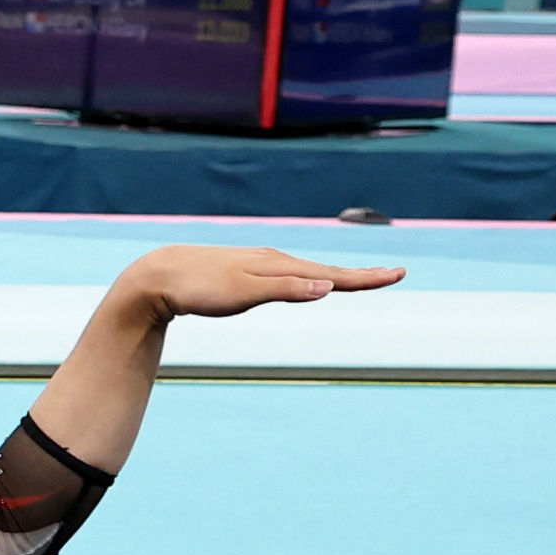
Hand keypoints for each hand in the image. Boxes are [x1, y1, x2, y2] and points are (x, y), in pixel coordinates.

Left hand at [112, 244, 401, 321]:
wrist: (158, 276)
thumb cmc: (199, 287)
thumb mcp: (243, 293)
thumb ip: (284, 290)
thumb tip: (328, 287)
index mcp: (280, 267)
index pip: (332, 275)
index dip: (365, 278)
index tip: (398, 274)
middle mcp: (275, 261)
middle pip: (326, 271)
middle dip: (360, 275)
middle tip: (393, 275)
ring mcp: (260, 265)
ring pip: (308, 271)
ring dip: (338, 275)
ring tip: (361, 279)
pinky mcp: (245, 272)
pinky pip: (288, 275)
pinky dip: (310, 278)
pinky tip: (307, 282)